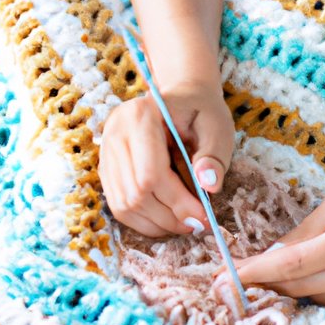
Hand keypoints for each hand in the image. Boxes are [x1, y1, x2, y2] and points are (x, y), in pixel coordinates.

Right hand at [99, 83, 234, 236]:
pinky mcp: (107, 169)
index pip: (151, 174)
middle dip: (169, 217)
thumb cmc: (201, 112)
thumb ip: (214, 156)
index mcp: (140, 117)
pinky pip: (120, 207)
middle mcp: (115, 134)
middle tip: (197, 225)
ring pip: (125, 205)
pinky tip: (167, 220)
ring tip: (184, 224)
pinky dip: (145, 221)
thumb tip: (209, 186)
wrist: (180, 100)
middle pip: (136, 193)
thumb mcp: (217, 127)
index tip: (203, 217)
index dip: (178, 202)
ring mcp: (106, 153)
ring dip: (157, 224)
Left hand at [235, 133, 324, 307]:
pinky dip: (315, 293)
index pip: (291, 264)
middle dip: (263, 284)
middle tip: (232, 280)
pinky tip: (301, 281)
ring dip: (287, 290)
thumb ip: (307, 229)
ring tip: (262, 280)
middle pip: (300, 287)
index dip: (255, 272)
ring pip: (317, 299)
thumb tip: (273, 252)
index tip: (224, 275)